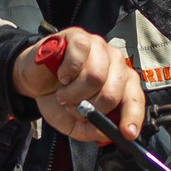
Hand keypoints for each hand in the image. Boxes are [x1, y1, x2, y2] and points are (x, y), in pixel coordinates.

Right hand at [16, 27, 143, 141]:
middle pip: (112, 92)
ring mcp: (98, 48)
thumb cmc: (58, 96)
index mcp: (120, 83)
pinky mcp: (80, 37)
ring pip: (95, 77)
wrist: (35, 80)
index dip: (132, 117)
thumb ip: (91, 129)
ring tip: (64, 93)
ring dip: (74, 93)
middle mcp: (114, 63)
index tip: (126, 133)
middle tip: (74, 108)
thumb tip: (104, 131)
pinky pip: (78, 59)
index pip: (134, 99)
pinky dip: (65, 74)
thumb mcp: (74, 123)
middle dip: (90, 108)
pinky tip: (62, 75)